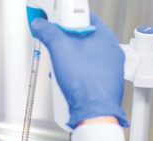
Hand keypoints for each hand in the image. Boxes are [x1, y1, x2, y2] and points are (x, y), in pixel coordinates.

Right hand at [30, 13, 128, 128]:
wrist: (94, 111)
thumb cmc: (86, 82)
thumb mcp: (59, 49)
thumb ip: (48, 32)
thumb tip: (41, 25)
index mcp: (105, 36)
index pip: (85, 17)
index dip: (67, 18)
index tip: (55, 22)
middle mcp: (111, 51)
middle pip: (83, 38)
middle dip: (65, 42)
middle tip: (55, 47)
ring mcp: (110, 68)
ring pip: (85, 56)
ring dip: (69, 60)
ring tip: (60, 67)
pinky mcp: (105, 83)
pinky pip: (87, 72)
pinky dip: (76, 74)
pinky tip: (67, 80)